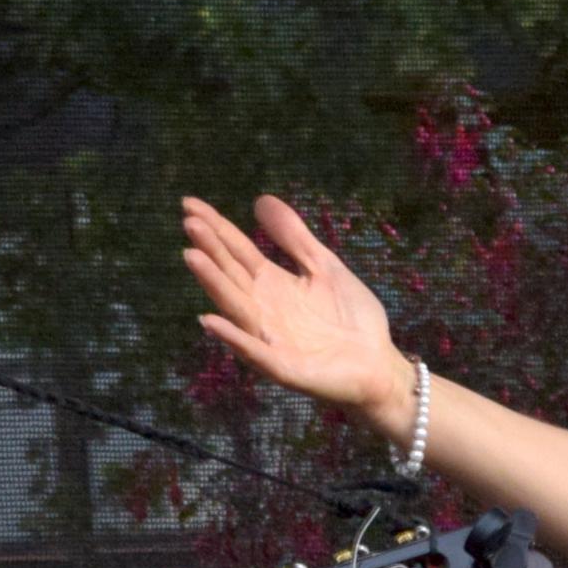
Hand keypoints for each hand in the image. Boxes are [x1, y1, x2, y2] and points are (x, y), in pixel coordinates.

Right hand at [183, 194, 414, 439]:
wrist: (378, 364)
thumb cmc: (350, 318)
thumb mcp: (323, 266)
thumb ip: (294, 238)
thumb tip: (260, 199)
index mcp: (273, 284)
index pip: (238, 251)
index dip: (216, 228)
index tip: (189, 203)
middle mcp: (263, 309)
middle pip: (232, 274)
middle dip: (211, 249)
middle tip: (189, 222)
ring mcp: (270, 339)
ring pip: (236, 307)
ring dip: (213, 284)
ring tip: (192, 257)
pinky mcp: (284, 367)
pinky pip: (256, 352)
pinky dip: (233, 337)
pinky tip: (210, 320)